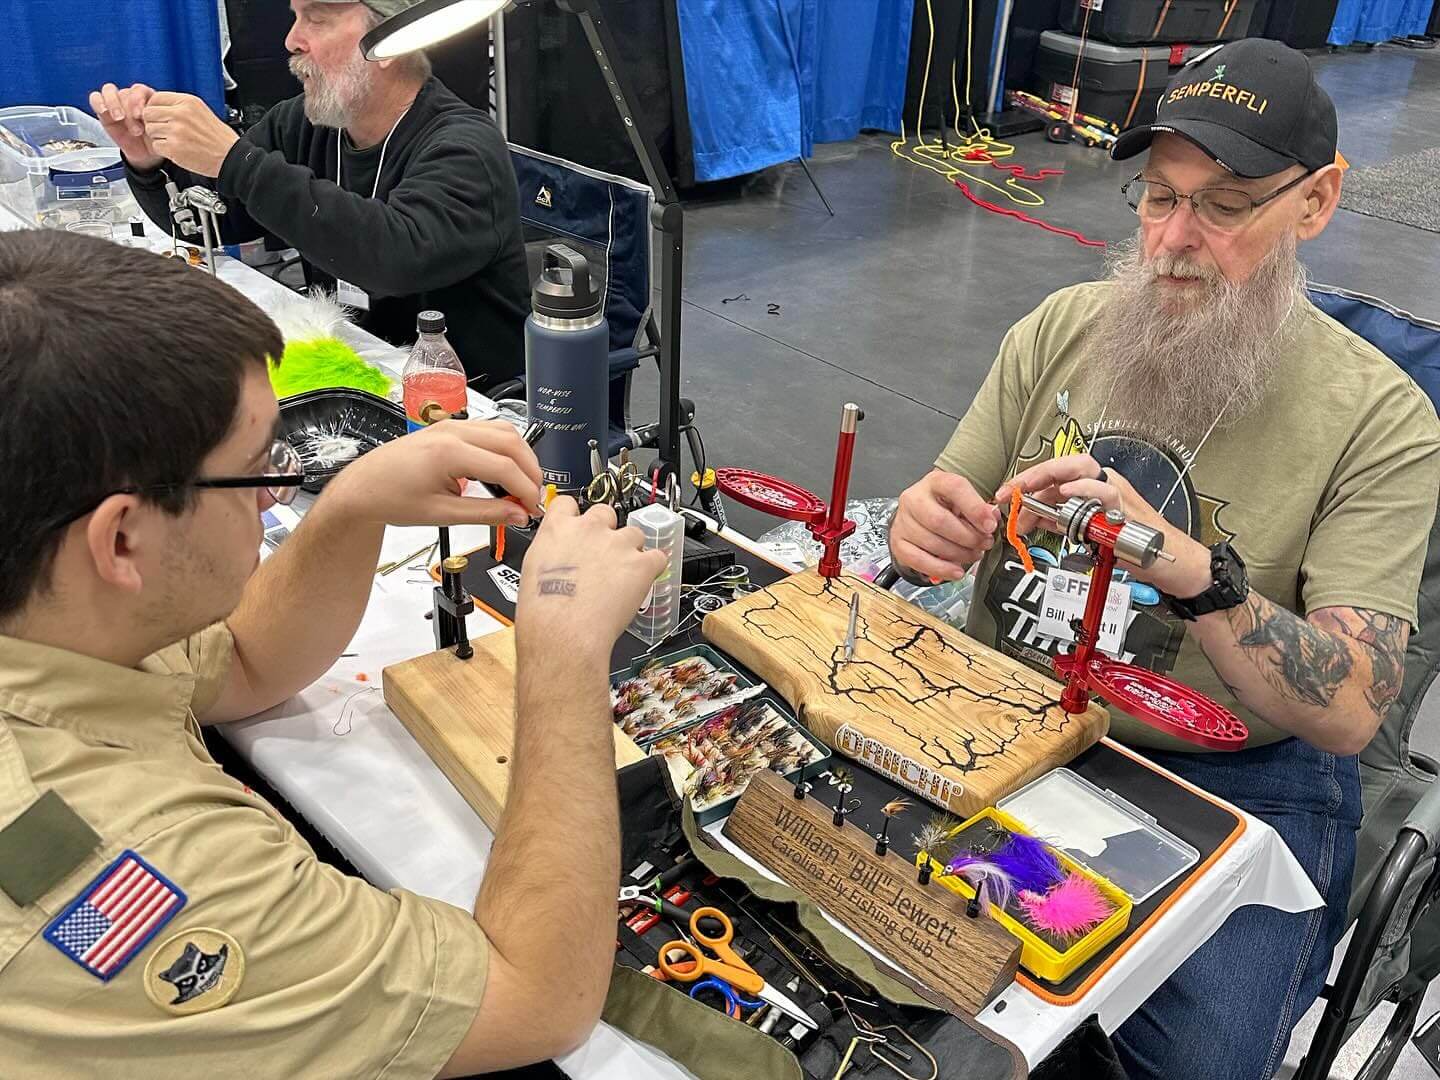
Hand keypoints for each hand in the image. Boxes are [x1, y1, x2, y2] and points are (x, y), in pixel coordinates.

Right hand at [89, 83, 161, 170]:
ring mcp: (116, 103)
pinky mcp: (104, 111)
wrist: (147, 154)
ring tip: (119, 119)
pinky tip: (105, 112)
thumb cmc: (156, 139)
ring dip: (113, 104)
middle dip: (128, 107)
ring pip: (109, 91)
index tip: (142, 115)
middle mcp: (131, 98)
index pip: (139, 89)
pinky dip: (98, 102)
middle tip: (134, 122)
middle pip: (125, 92)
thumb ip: (160, 118)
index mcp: (147, 99)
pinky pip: (95, 98)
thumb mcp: (163, 129)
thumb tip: (158, 114)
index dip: (139, 100)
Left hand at [141, 92, 238, 176]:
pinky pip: (156, 146)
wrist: (230, 156)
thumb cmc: (218, 137)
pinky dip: (164, 150)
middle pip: (148, 113)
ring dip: (159, 137)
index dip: (155, 108)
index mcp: (187, 102)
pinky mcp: (174, 147)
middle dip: (154, 122)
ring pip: (150, 130)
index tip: (160, 116)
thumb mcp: (200, 111)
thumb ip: (178, 106)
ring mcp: (176, 131)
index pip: (155, 98)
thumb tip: (155, 104)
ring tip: (175, 140)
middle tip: (166, 130)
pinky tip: (177, 149)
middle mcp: (180, 114)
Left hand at [325, 419, 543, 526]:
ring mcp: (452, 426)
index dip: (526, 490)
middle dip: (530, 472)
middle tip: (533, 498)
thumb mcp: (442, 514)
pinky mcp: (451, 428)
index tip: (533, 509)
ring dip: (521, 457)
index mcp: (448, 452)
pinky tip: (505, 471)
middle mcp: (452, 432)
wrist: (364, 488)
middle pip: (512, 443)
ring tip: (522, 485)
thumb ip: (486, 514)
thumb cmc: (391, 498)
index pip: (506, 467)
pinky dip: (506, 449)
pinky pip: (490, 430)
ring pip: (505, 432)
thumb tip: (517, 515)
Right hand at [515, 498, 668, 662]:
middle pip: (606, 513)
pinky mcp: (641, 564)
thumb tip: (559, 558)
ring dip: (631, 551)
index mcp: (558, 528)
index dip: (576, 516)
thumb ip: (551, 552)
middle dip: (607, 532)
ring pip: (634, 534)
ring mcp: (618, 543)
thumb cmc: (543, 613)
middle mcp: (589, 529)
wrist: (563, 632)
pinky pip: (657, 557)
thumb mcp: (531, 569)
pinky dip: (653, 568)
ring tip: (622, 576)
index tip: (579, 527)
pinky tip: (642, 581)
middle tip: (603, 557)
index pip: (568, 503)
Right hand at [889, 469, 1000, 581]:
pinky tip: (956, 570)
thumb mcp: (964, 501)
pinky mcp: (898, 543)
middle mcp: (914, 498)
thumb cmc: (944, 507)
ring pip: (931, 543)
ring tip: (974, 554)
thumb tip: (992, 518)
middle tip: (984, 544)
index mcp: (934, 482)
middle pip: (940, 520)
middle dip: (968, 537)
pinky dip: (941, 569)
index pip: (954, 488)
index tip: (990, 525)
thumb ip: (980, 508)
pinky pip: (919, 560)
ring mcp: (903, 521)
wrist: (918, 517)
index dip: (975, 508)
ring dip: (959, 554)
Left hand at [996, 454, 1210, 595]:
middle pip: (1066, 464)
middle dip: (1033, 475)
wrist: (1167, 563)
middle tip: (1008, 492)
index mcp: (1093, 487)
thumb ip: (1060, 519)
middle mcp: (1104, 484)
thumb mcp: (1085, 531)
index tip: (1004, 496)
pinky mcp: (1127, 509)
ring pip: (1083, 469)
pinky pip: (1106, 492)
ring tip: (1026, 490)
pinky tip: (1066, 494)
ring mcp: (1117, 493)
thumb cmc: (1131, 545)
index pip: (1055, 475)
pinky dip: (1084, 490)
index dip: (1027, 482)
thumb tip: (1032, 514)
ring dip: (1050, 478)